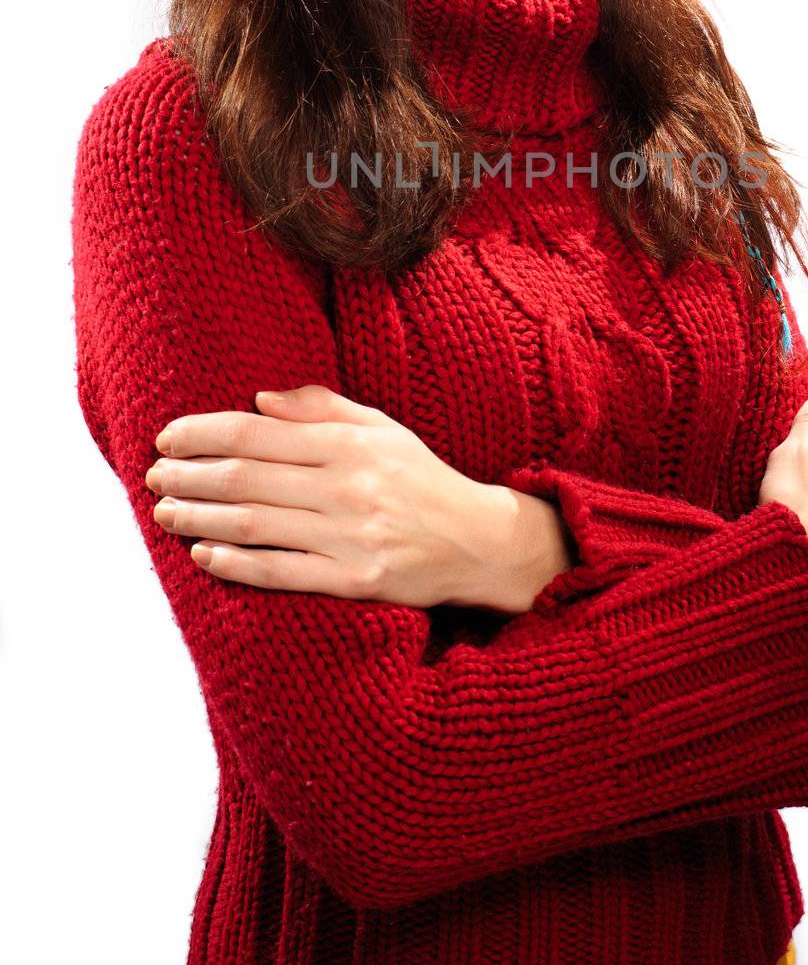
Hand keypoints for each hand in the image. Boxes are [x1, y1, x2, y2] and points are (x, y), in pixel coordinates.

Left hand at [145, 384, 492, 606]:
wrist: (478, 540)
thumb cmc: (420, 478)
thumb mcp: (381, 428)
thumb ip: (322, 408)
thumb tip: (258, 401)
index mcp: (350, 443)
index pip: (257, 432)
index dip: (203, 433)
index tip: (166, 437)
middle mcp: (347, 487)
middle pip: (246, 478)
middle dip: (188, 475)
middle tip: (153, 476)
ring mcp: (350, 537)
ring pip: (254, 524)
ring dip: (198, 516)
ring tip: (164, 512)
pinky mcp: (354, 581)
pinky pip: (281, 572)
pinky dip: (235, 563)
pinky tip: (203, 553)